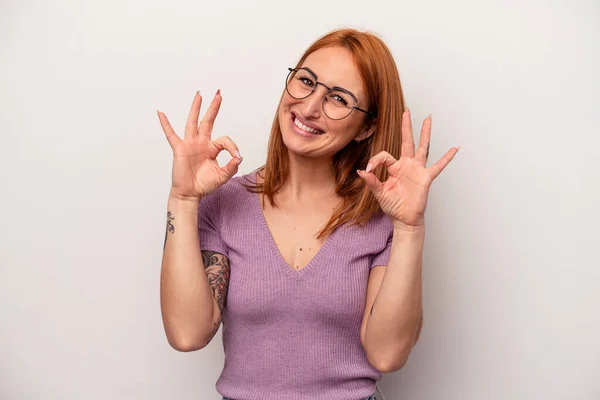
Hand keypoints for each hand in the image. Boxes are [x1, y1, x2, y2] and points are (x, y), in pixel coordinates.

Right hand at [157, 90, 241, 200]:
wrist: (190, 194)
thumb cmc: (204, 184)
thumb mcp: (223, 176)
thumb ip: (231, 167)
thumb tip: (238, 156)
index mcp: (212, 148)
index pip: (224, 140)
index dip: (232, 146)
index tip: (236, 156)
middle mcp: (201, 143)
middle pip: (208, 121)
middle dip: (214, 107)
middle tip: (219, 93)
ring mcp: (190, 144)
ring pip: (193, 122)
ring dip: (196, 108)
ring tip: (199, 94)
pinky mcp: (179, 149)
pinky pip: (171, 134)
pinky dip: (165, 124)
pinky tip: (161, 113)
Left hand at [357, 109, 458, 227]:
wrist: (404, 219)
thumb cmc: (393, 206)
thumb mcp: (379, 193)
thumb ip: (372, 181)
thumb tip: (361, 171)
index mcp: (394, 168)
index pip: (385, 156)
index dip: (376, 161)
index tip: (370, 170)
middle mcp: (407, 165)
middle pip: (407, 141)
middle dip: (406, 126)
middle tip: (407, 111)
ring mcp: (418, 170)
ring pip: (423, 147)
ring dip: (425, 133)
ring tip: (428, 118)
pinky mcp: (426, 177)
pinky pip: (438, 166)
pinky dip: (447, 158)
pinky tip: (455, 148)